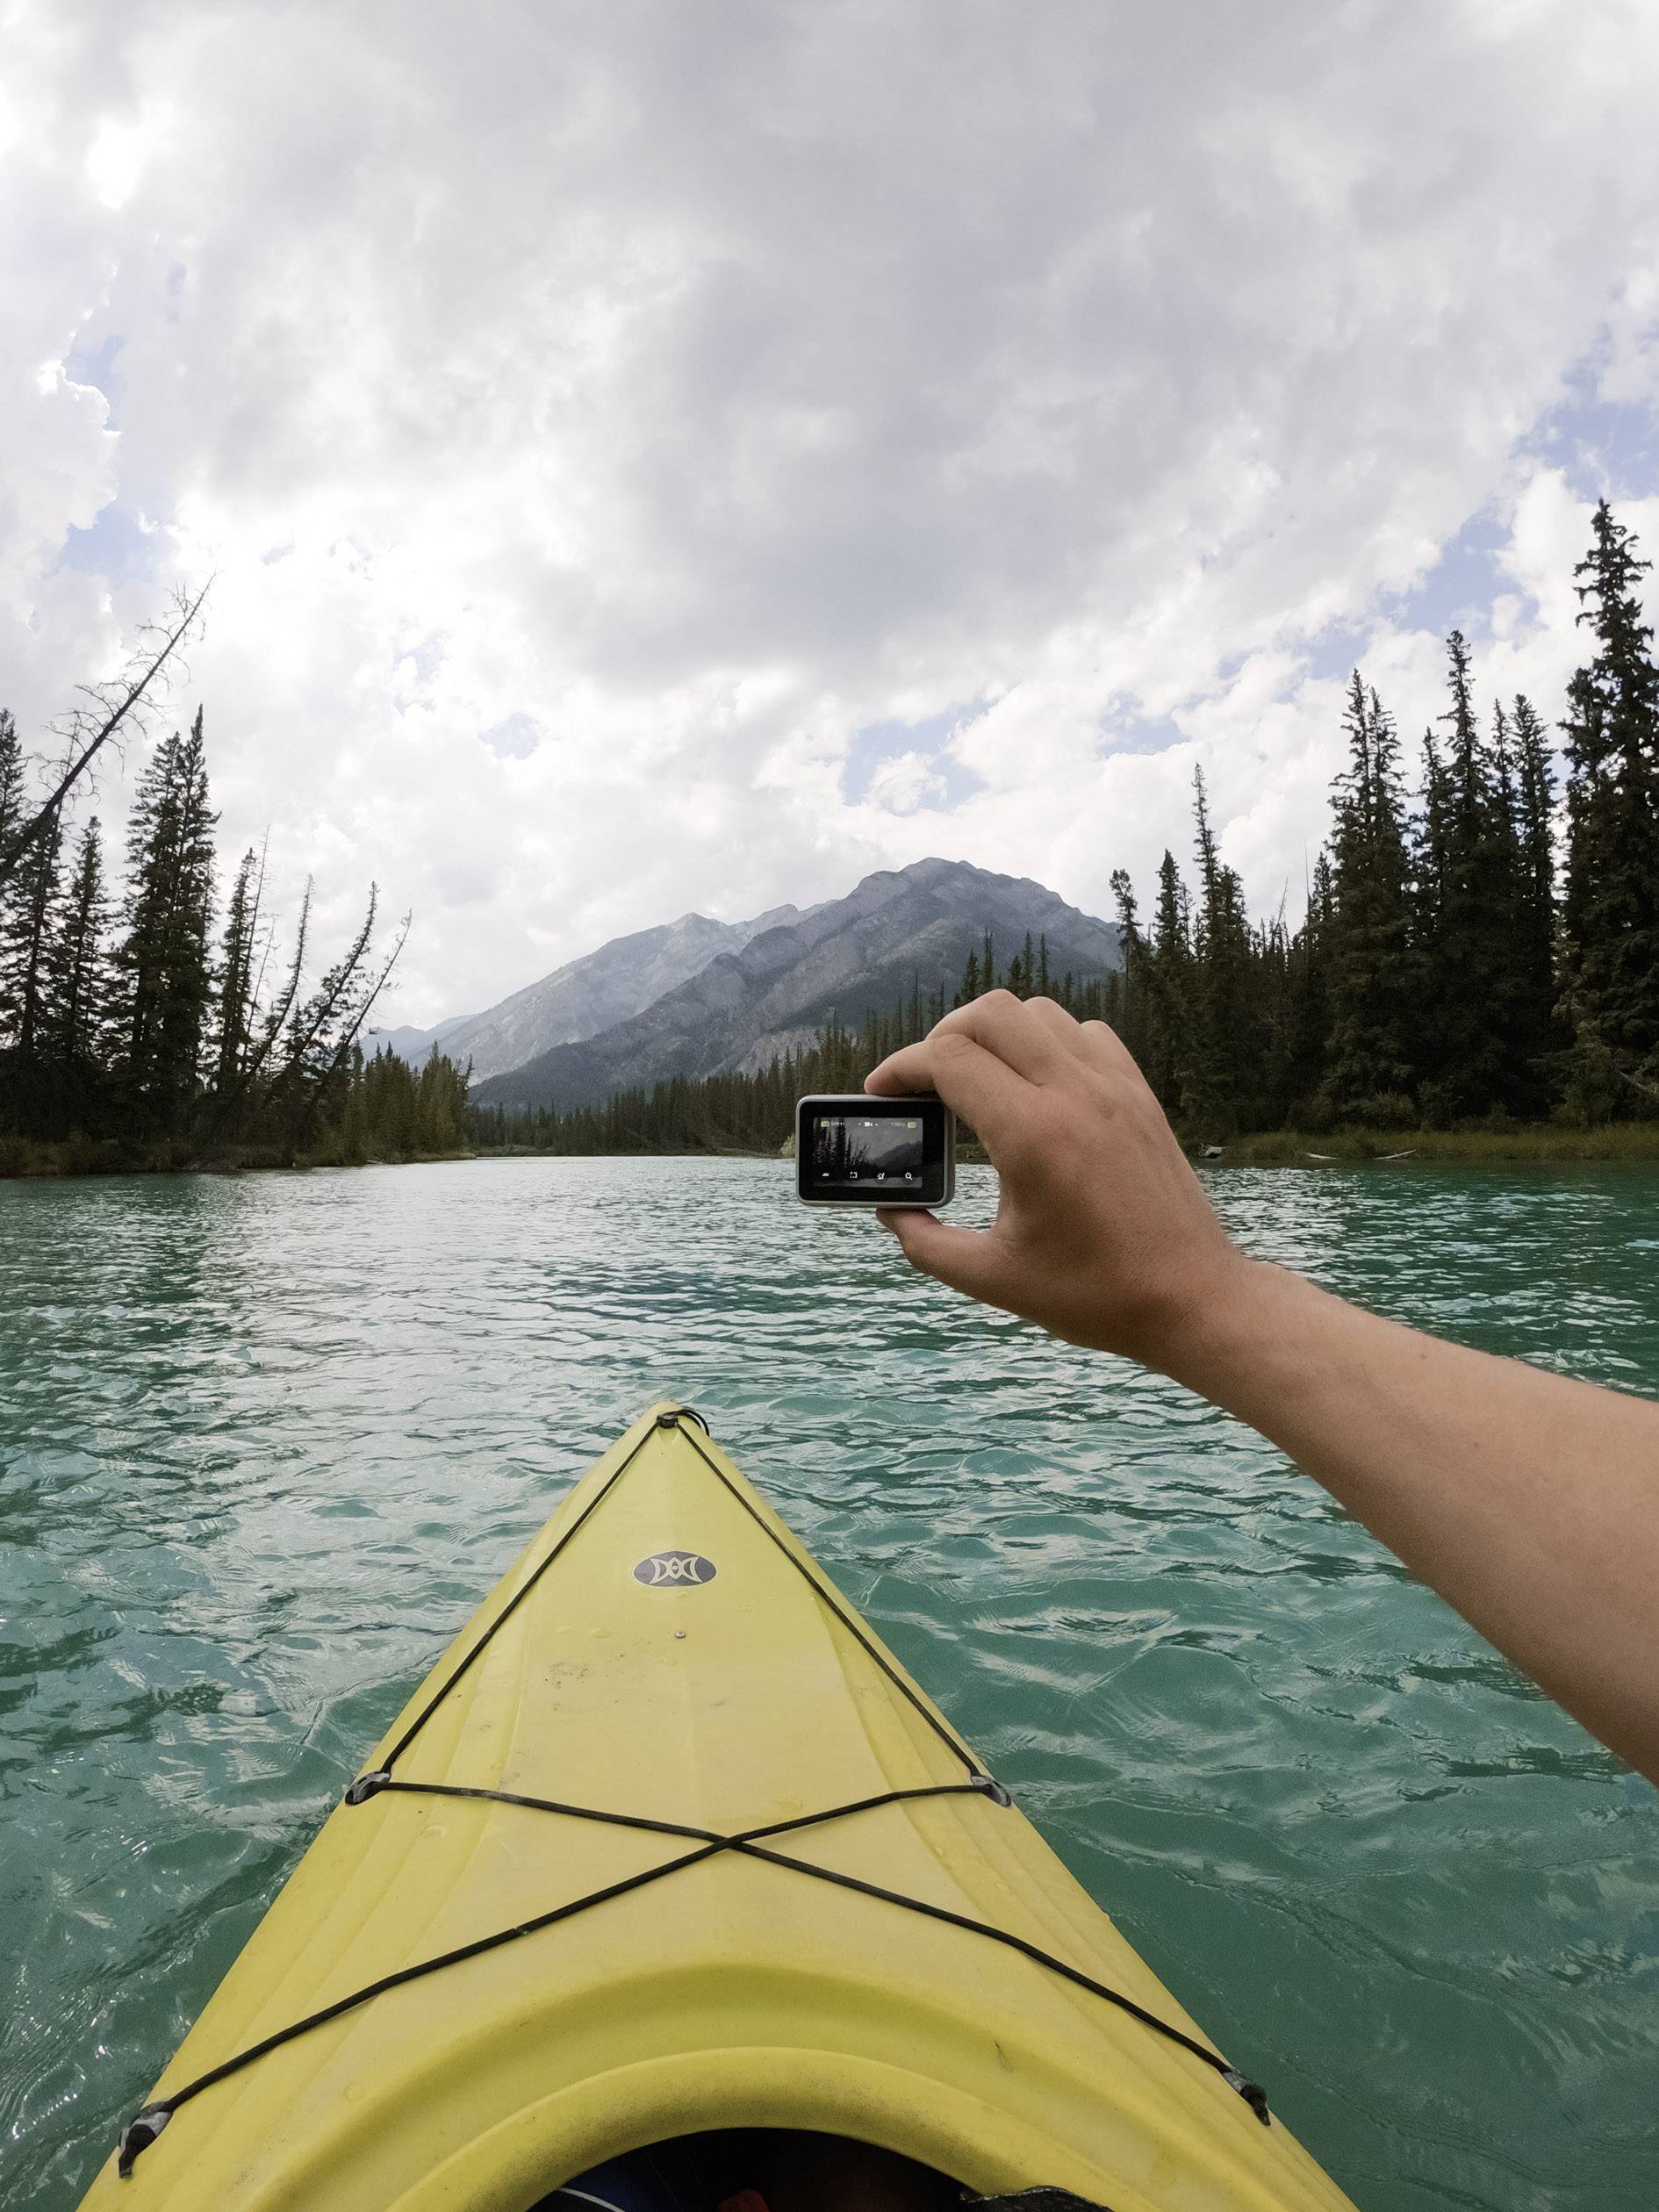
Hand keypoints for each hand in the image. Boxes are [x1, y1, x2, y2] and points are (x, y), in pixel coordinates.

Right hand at [865, 993, 1247, 1368]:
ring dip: (996, 1033)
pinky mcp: (1140, 1096)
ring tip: (977, 1080)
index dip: (900, 1069)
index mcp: (1032, 1137)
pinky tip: (1037, 1085)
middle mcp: (1075, 1096)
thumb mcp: (992, 1278)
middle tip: (923, 1083)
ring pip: (1039, 1012)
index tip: (881, 1093)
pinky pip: (1086, 1033)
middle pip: (990, 1013)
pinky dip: (1048, 1041)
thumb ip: (924, 1244)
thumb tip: (890, 1210)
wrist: (1192, 1299)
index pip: (948, 1059)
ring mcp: (1115, 1089)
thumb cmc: (1095, 1295)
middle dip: (941, 1037)